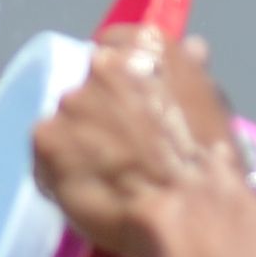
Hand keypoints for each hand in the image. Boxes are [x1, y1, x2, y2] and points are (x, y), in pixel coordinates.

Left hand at [30, 26, 250, 256]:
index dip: (118, 85)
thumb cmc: (210, 162)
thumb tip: (192, 47)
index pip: (113, 49)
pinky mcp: (47, 139)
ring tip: (103, 177)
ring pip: (63, 122)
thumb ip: (189, 72)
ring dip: (75, 144)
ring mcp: (71, 101)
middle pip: (85, 86)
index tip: (127, 110)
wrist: (191, 210)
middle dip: (96, 114)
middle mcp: (102, 64)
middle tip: (117, 150)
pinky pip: (44, 156)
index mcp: (145, 47)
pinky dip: (56, 173)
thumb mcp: (212, 102)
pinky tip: (84, 191)